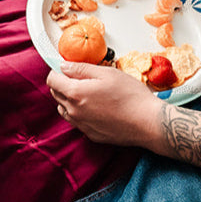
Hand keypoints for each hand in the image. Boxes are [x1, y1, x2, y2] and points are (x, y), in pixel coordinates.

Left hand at [47, 62, 164, 147]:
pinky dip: (80, 112)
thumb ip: (81, 68)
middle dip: (63, 84)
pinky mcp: (90, 134)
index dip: (57, 71)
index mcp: (75, 93)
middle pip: (56, 94)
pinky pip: (77, 121)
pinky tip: (96, 108)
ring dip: (69, 99)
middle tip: (81, 78)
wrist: (149, 123)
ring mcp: (81, 125)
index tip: (67, 69)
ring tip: (89, 93)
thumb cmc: (131, 95)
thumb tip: (63, 67)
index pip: (51, 80)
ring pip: (64, 109)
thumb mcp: (107, 73)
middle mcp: (74, 111)